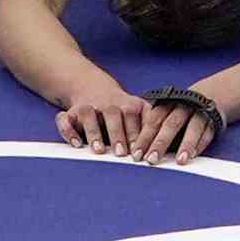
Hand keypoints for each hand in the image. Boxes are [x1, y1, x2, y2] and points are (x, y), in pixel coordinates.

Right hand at [54, 80, 176, 161]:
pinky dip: (68, 130)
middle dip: (118, 133)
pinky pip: (65, 119)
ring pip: (88, 114)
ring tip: (98, 149)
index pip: (136, 116)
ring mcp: (88, 106)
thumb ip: (153, 126)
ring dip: (93, 131)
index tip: (143, 152)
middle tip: (121, 153)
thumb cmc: (123, 109)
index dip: (139, 134)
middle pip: (114, 114)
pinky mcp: (70, 112)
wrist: (92, 87)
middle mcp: (108, 103)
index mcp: (129, 104)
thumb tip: (174, 146)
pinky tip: (76, 144)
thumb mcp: (140, 112)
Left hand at [141, 84, 227, 166]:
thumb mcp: (168, 111)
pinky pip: (208, 132)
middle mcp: (184, 106)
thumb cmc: (182, 109)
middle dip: (161, 142)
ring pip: (193, 127)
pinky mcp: (214, 119)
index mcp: (168, 104)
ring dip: (186, 144)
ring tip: (180, 161)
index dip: (144, 138)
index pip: (154, 120)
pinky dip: (201, 144)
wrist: (211, 93)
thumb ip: (156, 127)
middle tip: (152, 159)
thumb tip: (138, 150)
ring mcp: (200, 112)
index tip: (136, 155)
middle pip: (171, 124)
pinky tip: (194, 155)